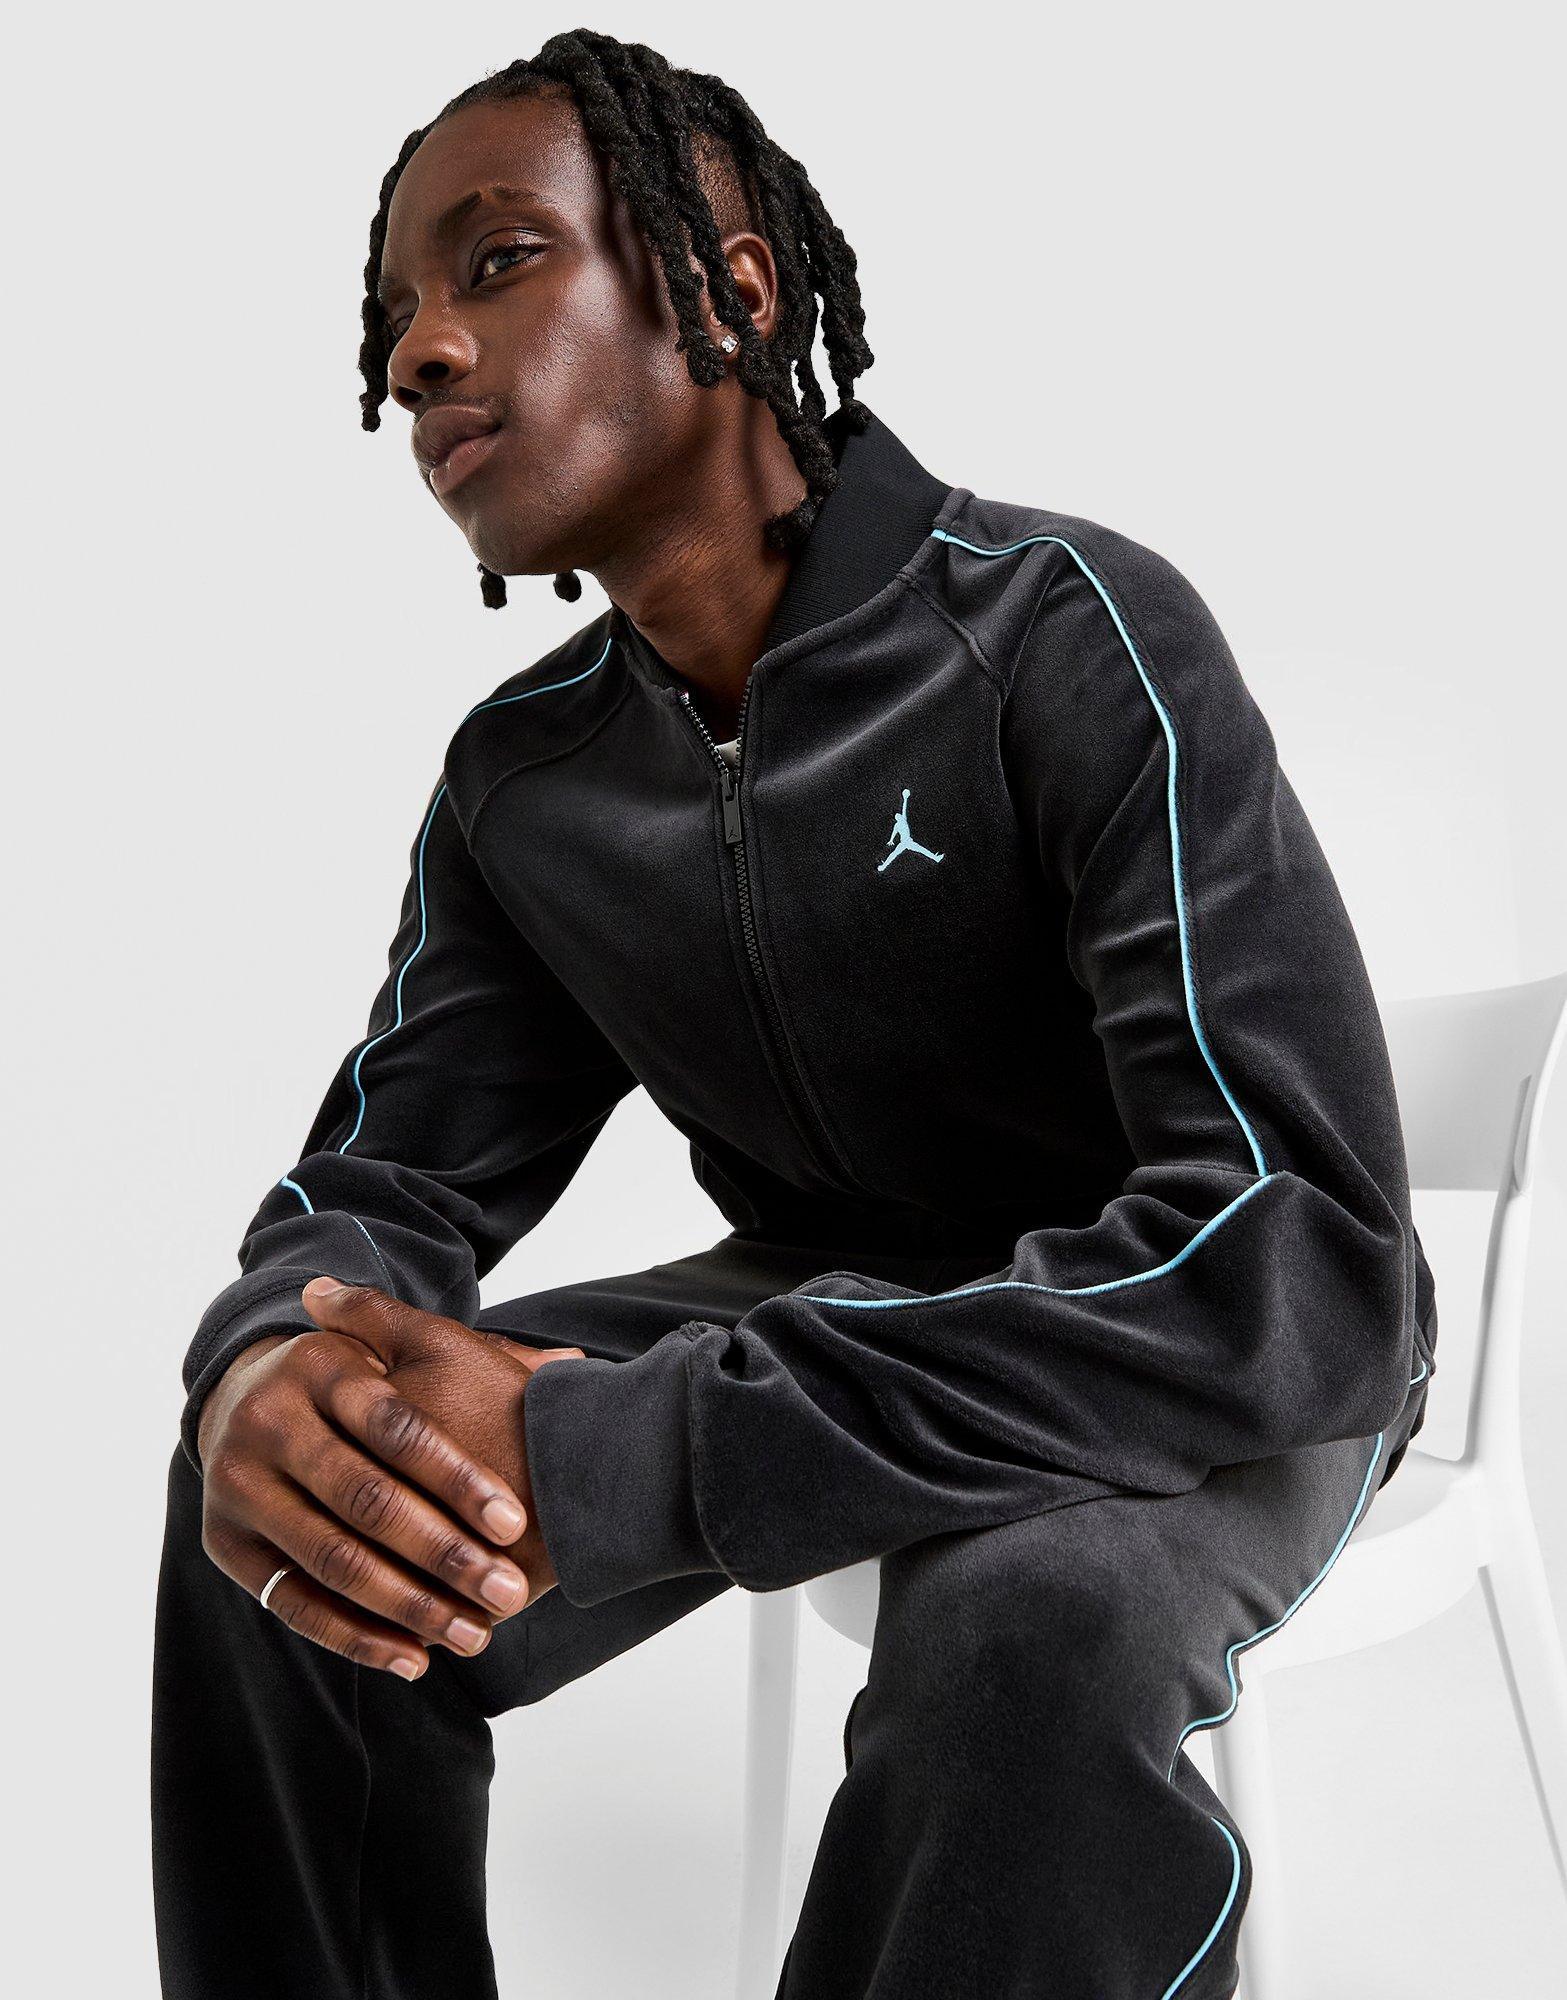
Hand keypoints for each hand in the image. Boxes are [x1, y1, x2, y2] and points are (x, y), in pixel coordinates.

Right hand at [195, 1277, 584, 1680]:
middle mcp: (268, 1418)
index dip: (459, 1478)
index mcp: (319, 1363)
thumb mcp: (407, 1352)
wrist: (246, 1399)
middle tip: (508, 1592)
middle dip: (443, 1553)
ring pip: (331, 1558)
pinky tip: (414, 1658)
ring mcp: (237, 1482)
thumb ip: (484, 1358)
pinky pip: (293, 1601)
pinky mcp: (224, 1542)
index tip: (515, 1524)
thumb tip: (576, 1365)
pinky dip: (354, 1637)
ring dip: (408, 1607)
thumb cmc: (360, 1381)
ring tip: (475, 1634)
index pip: (399, 1427)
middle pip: (365, 1497)